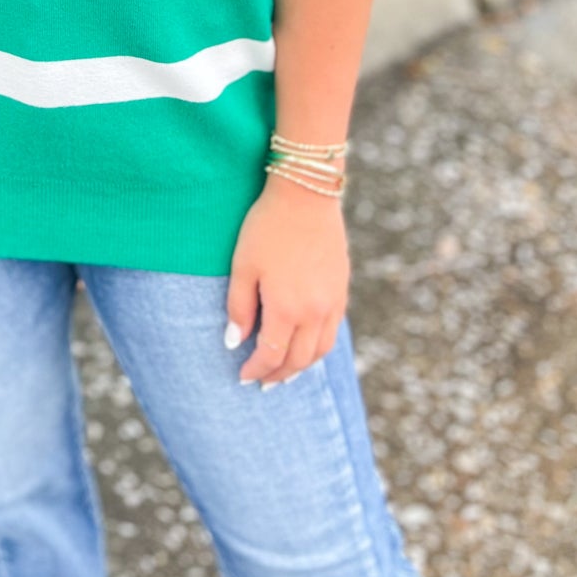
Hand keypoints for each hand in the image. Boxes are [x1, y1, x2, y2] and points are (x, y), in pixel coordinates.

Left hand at [225, 173, 348, 386]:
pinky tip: (305, 344)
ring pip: (320, 350)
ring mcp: (332, 301)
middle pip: (298, 359)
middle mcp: (314, 311)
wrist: (306, 193)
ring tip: (285, 372)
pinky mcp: (342, 289)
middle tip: (262, 383)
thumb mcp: (243, 264)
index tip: (242, 375)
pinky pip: (332, 331)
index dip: (255, 369)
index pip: (271, 355)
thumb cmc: (267, 226)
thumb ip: (239, 307)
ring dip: (301, 366)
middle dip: (278, 375)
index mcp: (287, 308)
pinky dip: (317, 346)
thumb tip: (234, 342)